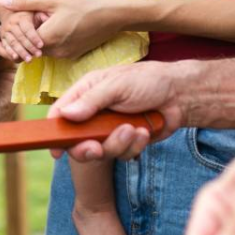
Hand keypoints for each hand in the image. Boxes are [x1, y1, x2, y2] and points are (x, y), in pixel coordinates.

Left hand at [0, 0, 123, 59]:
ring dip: (35, 39)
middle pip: (29, 49)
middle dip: (20, 40)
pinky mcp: (75, 53)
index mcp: (47, 40)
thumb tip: (2, 1)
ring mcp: (66, 55)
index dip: (9, 38)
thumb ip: (25, 2)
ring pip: (42, 49)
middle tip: (9, 29)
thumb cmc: (85, 3)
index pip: (19, 44)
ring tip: (34, 21)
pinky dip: (48, 40)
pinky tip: (51, 24)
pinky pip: (54, 49)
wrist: (115, 14)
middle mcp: (56, 52)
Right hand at [0, 10, 43, 62]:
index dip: (34, 37)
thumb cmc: (30, 14)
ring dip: (21, 52)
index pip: (27, 29)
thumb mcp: (36, 12)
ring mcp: (5, 31)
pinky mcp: (2, 37)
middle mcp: (11, 23)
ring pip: (13, 43)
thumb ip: (41, 15)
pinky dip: (10, 53)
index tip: (42, 45)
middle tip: (39, 55)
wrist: (12, 13)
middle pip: (20, 37)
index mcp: (21, 17)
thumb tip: (47, 18)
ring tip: (30, 60)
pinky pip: (6, 46)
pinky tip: (16, 58)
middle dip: (30, 47)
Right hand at [47, 63, 193, 160]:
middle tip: (97, 149)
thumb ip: (91, 101)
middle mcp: (94, 113)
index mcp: (86, 93)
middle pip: (77, 141)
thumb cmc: (148, 81)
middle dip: (88, 148)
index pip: (61, 113)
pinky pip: (122, 154)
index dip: (54, 132)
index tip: (56, 149)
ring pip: (102, 151)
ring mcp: (109, 129)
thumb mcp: (117, 85)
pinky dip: (134, 146)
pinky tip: (145, 131)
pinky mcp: (126, 142)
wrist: (180, 95)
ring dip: (118, 143)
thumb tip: (66, 114)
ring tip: (134, 129)